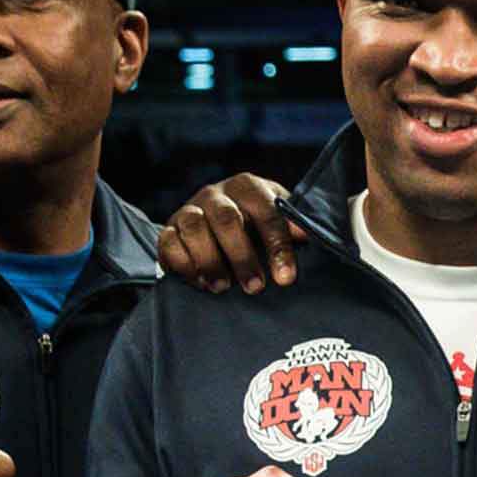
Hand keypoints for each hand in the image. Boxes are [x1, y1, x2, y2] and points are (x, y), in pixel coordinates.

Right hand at [159, 175, 302, 293]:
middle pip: (226, 219)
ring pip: (194, 228)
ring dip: (209, 261)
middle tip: (255, 288)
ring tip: (223, 287)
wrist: (219, 227)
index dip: (277, 246)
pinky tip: (201, 283)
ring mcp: (190, 209)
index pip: (266, 212)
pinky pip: (168, 242)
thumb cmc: (258, 228)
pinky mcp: (169, 229)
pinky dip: (184, 264)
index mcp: (249, 188)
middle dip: (242, 257)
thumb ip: (293, 228)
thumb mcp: (280, 223)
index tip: (286, 278)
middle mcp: (216, 194)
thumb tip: (309, 236)